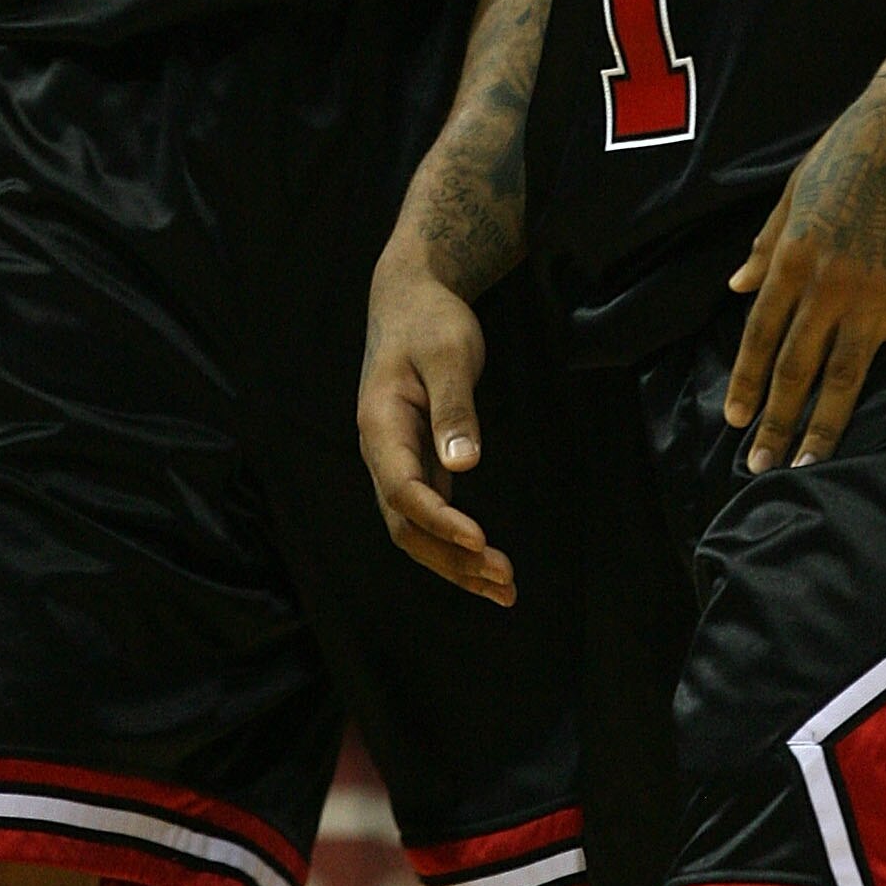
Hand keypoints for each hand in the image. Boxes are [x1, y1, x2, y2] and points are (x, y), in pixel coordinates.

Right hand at [359, 252, 515, 604]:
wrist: (411, 297)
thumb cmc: (429, 320)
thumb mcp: (448, 354)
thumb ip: (454, 408)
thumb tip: (464, 464)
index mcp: (380, 426)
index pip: (404, 490)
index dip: (440, 520)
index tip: (479, 540)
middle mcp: (383, 452)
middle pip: (406, 525)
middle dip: (452, 559)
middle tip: (504, 581)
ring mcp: (399, 460)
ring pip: (417, 528)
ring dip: (456, 562)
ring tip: (504, 587)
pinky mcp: (419, 460)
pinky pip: (432, 513)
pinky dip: (458, 541)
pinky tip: (487, 561)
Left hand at [725, 88, 885, 470]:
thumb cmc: (851, 150)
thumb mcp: (795, 192)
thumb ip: (765, 243)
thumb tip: (735, 285)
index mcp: (790, 258)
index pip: (760, 334)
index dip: (747, 381)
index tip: (737, 421)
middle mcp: (825, 284)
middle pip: (795, 365)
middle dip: (776, 421)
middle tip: (761, 468)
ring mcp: (873, 293)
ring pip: (844, 374)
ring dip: (826, 426)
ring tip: (811, 468)